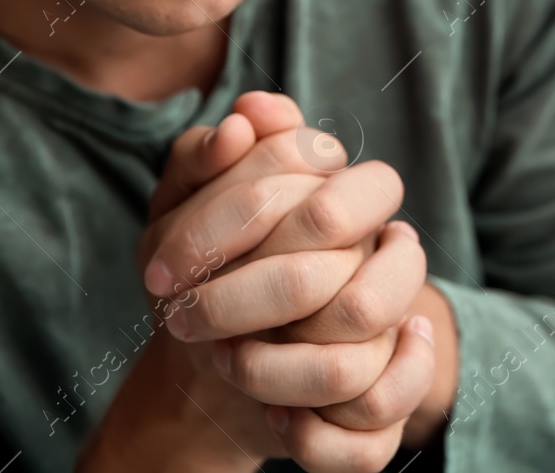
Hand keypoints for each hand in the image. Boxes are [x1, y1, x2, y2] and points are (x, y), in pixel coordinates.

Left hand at [144, 93, 447, 468]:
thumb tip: (247, 117)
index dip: (224, 229)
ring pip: (350, 366)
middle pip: (337, 284)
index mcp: (352, 200)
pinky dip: (311, 437)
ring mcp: (395, 340)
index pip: (318, 203)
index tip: (159, 269)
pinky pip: (370, 437)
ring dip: (268, 371)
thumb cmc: (204, 272)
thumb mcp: (180, 208)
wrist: (211, 365)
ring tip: (225, 361)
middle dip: (239, 303)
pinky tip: (275, 419)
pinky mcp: (385, 409)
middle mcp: (389, 266)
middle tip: (181, 315)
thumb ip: (207, 152)